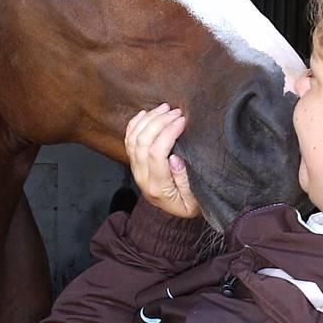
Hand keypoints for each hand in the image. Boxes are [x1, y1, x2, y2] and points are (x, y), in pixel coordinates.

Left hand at [124, 104, 201, 218]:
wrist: (172, 214)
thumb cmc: (188, 205)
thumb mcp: (193, 200)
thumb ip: (185, 180)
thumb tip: (175, 158)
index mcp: (158, 186)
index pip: (156, 153)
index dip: (168, 133)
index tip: (182, 121)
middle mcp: (142, 177)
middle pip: (142, 142)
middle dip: (159, 121)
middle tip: (176, 112)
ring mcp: (136, 170)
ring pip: (133, 139)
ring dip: (148, 119)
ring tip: (164, 108)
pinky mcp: (134, 164)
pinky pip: (128, 140)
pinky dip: (135, 124)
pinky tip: (145, 113)